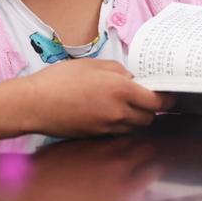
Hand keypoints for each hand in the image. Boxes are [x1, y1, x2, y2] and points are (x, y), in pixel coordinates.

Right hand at [20, 59, 173, 137]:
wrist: (34, 104)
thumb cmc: (58, 80)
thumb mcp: (90, 64)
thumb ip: (117, 70)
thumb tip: (132, 78)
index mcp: (120, 90)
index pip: (157, 101)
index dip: (166, 98)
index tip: (167, 95)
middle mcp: (118, 112)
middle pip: (149, 117)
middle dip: (150, 108)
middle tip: (143, 96)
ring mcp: (108, 128)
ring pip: (135, 127)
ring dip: (135, 117)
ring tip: (123, 104)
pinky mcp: (97, 136)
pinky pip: (118, 132)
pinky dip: (120, 124)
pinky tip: (107, 113)